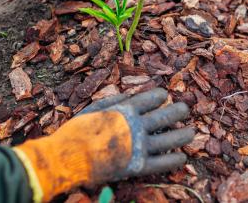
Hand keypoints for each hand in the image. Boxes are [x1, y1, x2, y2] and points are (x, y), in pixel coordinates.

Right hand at [79, 88, 193, 177]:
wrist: (69, 157)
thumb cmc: (79, 129)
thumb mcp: (95, 107)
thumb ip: (115, 100)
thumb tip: (133, 94)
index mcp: (126, 111)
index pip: (149, 99)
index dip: (159, 95)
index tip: (164, 94)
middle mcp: (137, 127)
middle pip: (164, 117)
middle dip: (177, 111)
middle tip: (185, 108)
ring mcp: (139, 147)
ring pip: (168, 140)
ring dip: (182, 135)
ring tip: (191, 131)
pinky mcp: (137, 166)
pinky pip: (161, 163)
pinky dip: (173, 160)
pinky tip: (182, 157)